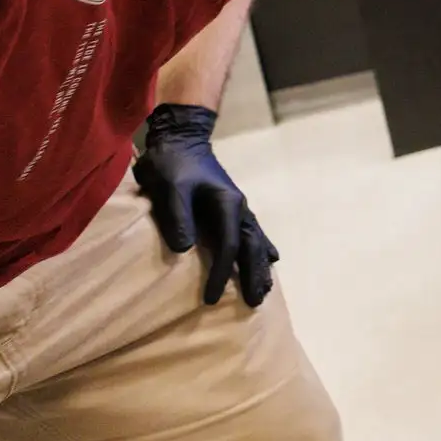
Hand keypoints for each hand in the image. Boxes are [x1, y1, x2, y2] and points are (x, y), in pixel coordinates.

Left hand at [132, 104, 277, 306]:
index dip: (221, 273)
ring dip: (260, 266)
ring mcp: (238, 207)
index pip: (229, 246)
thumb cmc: (172, 164)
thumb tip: (184, 250)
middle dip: (254, 275)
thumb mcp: (170, 188)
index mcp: (227, 204)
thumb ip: (178, 216)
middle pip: (252, 247)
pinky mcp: (231, 207)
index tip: (210, 299)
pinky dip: (263, 248)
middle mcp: (239, 208)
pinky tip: (270, 258)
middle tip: (254, 302)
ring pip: (257, 241)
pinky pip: (254, 232)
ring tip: (264, 289)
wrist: (180, 139)